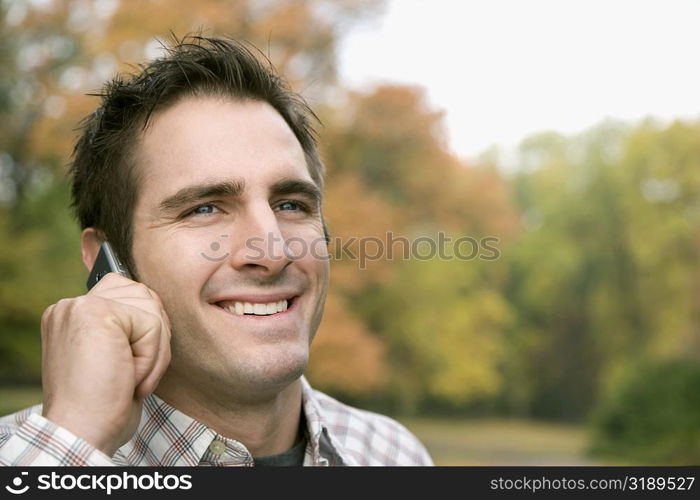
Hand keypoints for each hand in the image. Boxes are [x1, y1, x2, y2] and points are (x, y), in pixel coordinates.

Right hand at [40, 273, 170, 456]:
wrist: (82, 433)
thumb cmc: (102, 405)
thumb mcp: (114, 357)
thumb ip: (126, 328)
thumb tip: (158, 312)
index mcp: (73, 316)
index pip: (129, 292)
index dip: (146, 328)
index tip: (128, 364)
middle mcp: (72, 306)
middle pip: (146, 298)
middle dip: (154, 339)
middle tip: (130, 374)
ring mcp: (81, 306)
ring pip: (152, 311)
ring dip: (153, 352)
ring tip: (128, 377)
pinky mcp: (98, 313)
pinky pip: (153, 325)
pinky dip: (151, 359)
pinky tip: (128, 378)